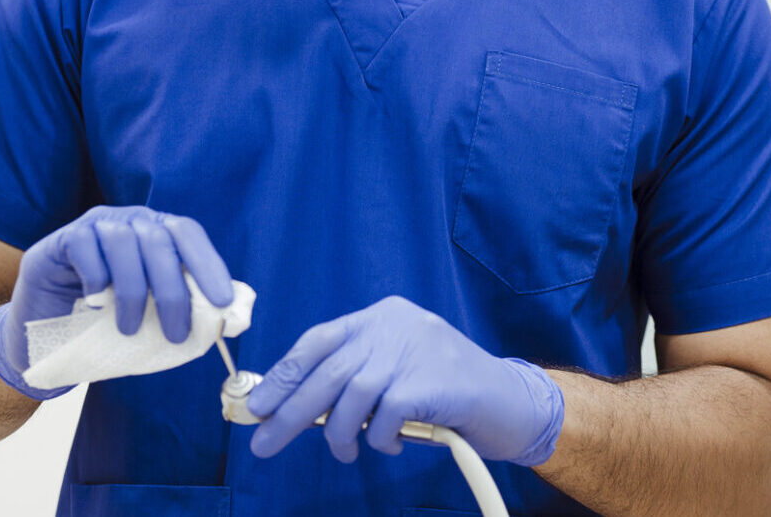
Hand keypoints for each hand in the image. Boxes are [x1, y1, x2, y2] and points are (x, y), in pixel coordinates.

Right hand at [0, 206, 233, 398]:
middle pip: (159, 241)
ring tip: (129, 329)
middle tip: (176, 333)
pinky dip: (96, 277)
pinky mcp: (61, 239)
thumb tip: (228, 322)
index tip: (223, 301)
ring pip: (124, 242)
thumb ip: (181, 311)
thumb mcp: (148, 318)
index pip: (187, 234)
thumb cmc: (103, 324)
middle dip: (173, 291)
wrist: (42, 333)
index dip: (208, 264)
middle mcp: (128, 220)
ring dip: (133, 291)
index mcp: (155, 231)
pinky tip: (95, 304)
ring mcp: (93, 225)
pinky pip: (84, 245)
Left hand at [243, 296, 563, 465]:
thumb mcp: (397, 372)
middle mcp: (394, 324)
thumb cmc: (447, 393)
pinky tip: (394, 444)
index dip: (283, 373)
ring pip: (349, 397)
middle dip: (290, 411)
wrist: (512, 401)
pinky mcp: (428, 381)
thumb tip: (295, 410)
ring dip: (340, 435)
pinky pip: (383, 419)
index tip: (257, 404)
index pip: (318, 340)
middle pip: (326, 371)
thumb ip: (356, 380)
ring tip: (348, 454)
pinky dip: (380, 440)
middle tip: (264, 443)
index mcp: (381, 316)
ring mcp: (413, 350)